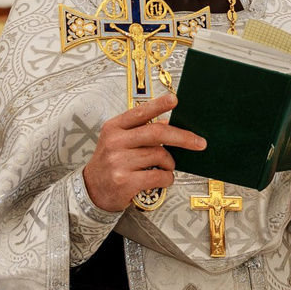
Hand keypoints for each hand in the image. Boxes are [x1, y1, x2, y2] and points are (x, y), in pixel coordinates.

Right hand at [83, 95, 205, 212]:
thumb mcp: (119, 141)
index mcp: (114, 127)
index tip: (175, 100)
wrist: (91, 189)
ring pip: (159, 156)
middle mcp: (115, 142)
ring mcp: (118, 162)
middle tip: (199, 142)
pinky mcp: (124, 181)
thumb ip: (141, 131)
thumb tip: (169, 124)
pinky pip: (158, 176)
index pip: (140, 112)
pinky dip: (167, 178)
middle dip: (182, 137)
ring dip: (170, 163)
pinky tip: (163, 178)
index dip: (159, 105)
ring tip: (166, 166)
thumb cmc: (110, 163)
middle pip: (156, 133)